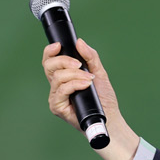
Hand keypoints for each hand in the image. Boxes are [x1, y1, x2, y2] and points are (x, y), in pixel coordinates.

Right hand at [41, 38, 139, 159]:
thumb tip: (80, 42)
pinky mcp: (57, 106)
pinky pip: (61, 90)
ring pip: (57, 77)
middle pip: (49, 66)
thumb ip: (90, 57)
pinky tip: (85, 85)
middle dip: (64, 61)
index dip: (50, 51)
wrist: (110, 117)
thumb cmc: (103, 98)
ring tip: (89, 79)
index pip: (50, 61)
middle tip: (80, 65)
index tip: (59, 45)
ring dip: (74, 75)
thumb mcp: (99, 73)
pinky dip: (73, 85)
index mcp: (64, 76)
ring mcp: (56, 96)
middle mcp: (57, 85)